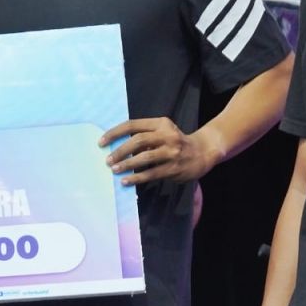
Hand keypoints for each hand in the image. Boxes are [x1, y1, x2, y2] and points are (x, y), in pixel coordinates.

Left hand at [100, 118, 219, 184]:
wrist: (204, 152)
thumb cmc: (176, 142)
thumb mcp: (163, 132)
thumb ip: (144, 137)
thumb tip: (117, 147)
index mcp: (161, 123)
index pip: (132, 125)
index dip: (115, 133)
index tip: (101, 142)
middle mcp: (167, 135)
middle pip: (138, 141)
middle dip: (120, 151)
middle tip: (108, 160)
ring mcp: (172, 152)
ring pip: (145, 157)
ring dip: (127, 164)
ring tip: (114, 170)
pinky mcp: (174, 168)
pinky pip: (152, 173)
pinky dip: (137, 178)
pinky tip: (126, 181)